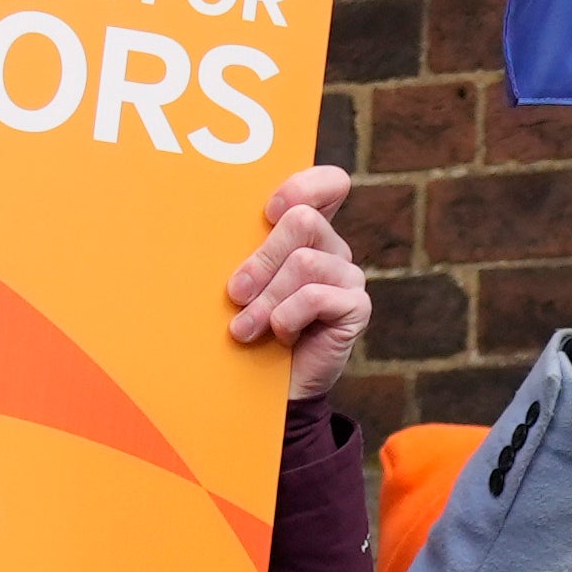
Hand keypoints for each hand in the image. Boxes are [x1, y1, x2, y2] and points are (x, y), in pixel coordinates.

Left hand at [230, 165, 372, 400]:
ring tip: (245, 328)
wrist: (267, 387)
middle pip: (302, 221)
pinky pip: (315, 296)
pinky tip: (281, 334)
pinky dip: (287, 317)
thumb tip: (215, 225)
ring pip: (304, 263)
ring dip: (266, 299)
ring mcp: (348, 277)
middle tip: (235, 293)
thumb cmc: (249, 326)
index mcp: (309, 232)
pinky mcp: (356, 308)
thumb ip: (245, 251)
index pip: (328, 184)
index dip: (303, 185)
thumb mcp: (244, 283)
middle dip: (261, 260)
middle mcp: (333, 249)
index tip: (269, 210)